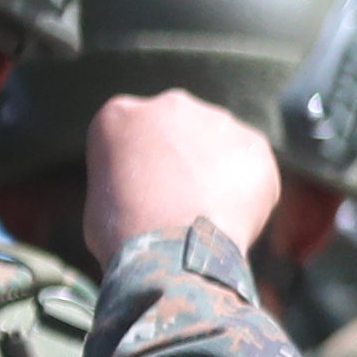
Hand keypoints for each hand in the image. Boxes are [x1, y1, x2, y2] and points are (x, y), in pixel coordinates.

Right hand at [84, 88, 284, 266]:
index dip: (133, 162)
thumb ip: (128, 172)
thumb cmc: (123, 234)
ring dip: (211, 169)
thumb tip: (151, 182)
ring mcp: (218, 121)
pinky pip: (248, 165)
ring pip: (216, 142)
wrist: (173, 251)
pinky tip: (227, 216)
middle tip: (174, 197)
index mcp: (119, 115)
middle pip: (176, 126)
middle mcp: (170, 105)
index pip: (127, 131)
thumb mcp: (102, 195)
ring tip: (202, 212)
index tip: (137, 188)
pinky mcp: (254, 144)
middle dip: (178, 154)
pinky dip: (241, 188)